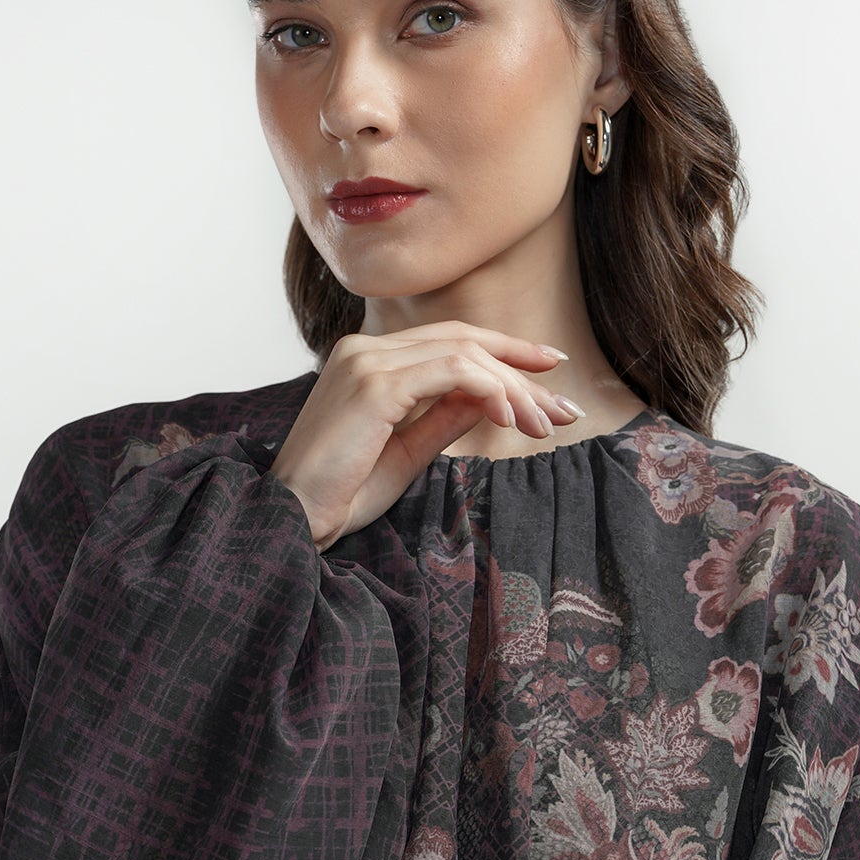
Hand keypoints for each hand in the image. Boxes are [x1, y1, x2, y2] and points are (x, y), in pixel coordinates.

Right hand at [269, 322, 582, 550]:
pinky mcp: (374, 383)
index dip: (504, 351)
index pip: (450, 342)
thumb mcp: (407, 452)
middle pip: (464, 341)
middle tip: (565, 406)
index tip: (550, 368)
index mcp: (369, 362)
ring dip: (514, 388)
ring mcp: (368, 361)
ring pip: (464, 354)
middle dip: (522, 368)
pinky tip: (512, 419)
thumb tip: (489, 397)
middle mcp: (366, 349)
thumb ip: (444, 417)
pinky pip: (452, 371)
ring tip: (544, 425)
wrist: (294, 518)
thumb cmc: (342, 495)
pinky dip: (490, 390)